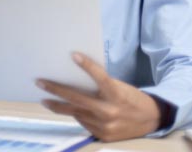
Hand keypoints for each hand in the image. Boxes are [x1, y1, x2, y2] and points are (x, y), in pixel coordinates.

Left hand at [37, 52, 161, 141]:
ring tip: (46, 100)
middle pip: (77, 100)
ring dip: (60, 106)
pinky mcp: (103, 136)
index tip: (73, 55)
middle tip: (40, 82)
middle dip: (56, 90)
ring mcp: (106, 126)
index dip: (87, 66)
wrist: (152, 121)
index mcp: (117, 94)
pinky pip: (84, 123)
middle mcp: (111, 111)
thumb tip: (75, 76)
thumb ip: (101, 85)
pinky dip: (77, 115)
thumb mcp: (120, 87)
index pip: (101, 77)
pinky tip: (69, 110)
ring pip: (76, 113)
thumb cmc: (131, 98)